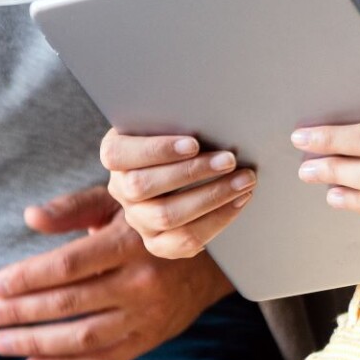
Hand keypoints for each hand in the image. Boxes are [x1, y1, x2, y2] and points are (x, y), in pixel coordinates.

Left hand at [0, 184, 234, 359]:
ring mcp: (148, 316)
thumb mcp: (118, 201)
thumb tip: (30, 217)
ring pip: (83, 338)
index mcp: (130, 242)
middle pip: (69, 304)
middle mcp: (141, 281)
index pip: (68, 266)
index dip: (26, 278)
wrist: (214, 253)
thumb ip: (73, 208)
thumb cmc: (151, 218)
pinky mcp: (150, 339)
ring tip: (0, 341)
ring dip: (35, 343)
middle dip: (18, 313)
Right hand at [100, 129, 256, 258]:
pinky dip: (216, 221)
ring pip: (167, 216)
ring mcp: (137, 218)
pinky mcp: (157, 242)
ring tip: (243, 180)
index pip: (119, 153)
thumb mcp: (171, 121)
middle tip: (230, 160)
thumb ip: (177, 119)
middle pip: (144, 186)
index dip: (155, 150)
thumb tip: (209, 117)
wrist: (185, 167)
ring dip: (211, 197)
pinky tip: (239, 201)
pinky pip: (183, 242)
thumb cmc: (180, 133)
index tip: (194, 143)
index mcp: (116, 154)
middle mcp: (121, 188)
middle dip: (192, 172)